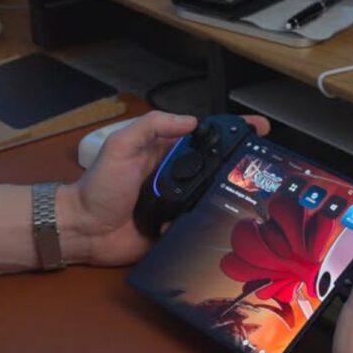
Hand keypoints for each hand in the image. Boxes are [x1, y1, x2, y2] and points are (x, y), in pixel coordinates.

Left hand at [56, 111, 269, 265]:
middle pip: (218, 169)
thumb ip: (152, 126)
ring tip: (263, 198)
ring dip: (234, 198)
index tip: (261, 129)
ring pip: (215, 198)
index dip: (233, 132)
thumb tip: (193, 121)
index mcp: (168, 153)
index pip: (206, 138)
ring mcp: (181, 205)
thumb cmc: (99, 186)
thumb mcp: (121, 146)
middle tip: (269, 170)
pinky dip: (214, 225)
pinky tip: (235, 225)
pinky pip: (202, 226)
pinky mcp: (178, 231)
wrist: (83, 230)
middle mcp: (180, 178)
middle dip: (244, 167)